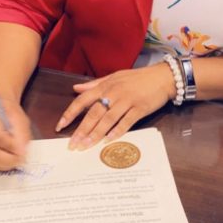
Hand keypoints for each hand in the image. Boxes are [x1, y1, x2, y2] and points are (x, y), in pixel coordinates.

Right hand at [0, 99, 30, 170]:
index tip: (22, 152)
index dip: (10, 147)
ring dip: (0, 164)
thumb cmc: (8, 113)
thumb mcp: (19, 119)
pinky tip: (4, 162)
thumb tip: (21, 153)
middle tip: (18, 161)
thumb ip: (20, 135)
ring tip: (13, 161)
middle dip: (5, 160)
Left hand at [55, 63, 174, 149]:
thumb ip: (95, 84)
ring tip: (86, 146)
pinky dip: (117, 131)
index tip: (60, 126)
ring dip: (96, 134)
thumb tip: (76, 88)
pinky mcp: (140, 108)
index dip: (70, 113)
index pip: (83, 100)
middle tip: (72, 145)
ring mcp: (127, 101)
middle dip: (82, 130)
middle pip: (94, 113)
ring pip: (108, 119)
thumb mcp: (114, 77)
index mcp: (106, 85)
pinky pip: (127, 121)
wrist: (163, 77)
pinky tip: (108, 141)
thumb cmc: (137, 78)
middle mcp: (114, 93)